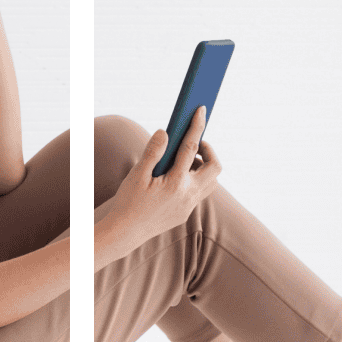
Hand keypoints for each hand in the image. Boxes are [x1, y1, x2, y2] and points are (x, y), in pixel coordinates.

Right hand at [109, 107, 222, 245]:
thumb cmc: (129, 202)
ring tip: (185, 160)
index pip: (191, 148)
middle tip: (194, 142)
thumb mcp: (137, 175)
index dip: (197, 126)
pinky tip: (177, 176)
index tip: (201, 109)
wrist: (126, 232)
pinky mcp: (186, 212)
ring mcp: (189, 205)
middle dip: (209, 150)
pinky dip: (196, 179)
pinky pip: (200, 192)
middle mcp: (188, 194)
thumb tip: (165, 132)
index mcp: (175, 182)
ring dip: (204, 166)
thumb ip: (153, 152)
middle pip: (215, 167)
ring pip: (212, 181)